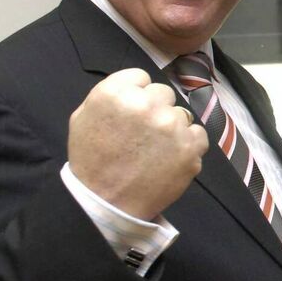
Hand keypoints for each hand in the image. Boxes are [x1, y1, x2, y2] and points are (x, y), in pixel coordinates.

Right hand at [68, 68, 207, 219]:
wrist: (106, 203)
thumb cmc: (92, 160)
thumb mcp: (83, 117)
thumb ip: (109, 94)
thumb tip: (134, 85)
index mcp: (116, 92)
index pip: (141, 77)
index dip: (137, 94)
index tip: (133, 112)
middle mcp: (146, 104)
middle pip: (164, 93)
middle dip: (156, 109)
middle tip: (144, 134)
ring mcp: (171, 126)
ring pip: (182, 114)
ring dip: (172, 128)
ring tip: (155, 150)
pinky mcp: (190, 147)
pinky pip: (198, 134)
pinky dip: (188, 145)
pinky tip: (170, 158)